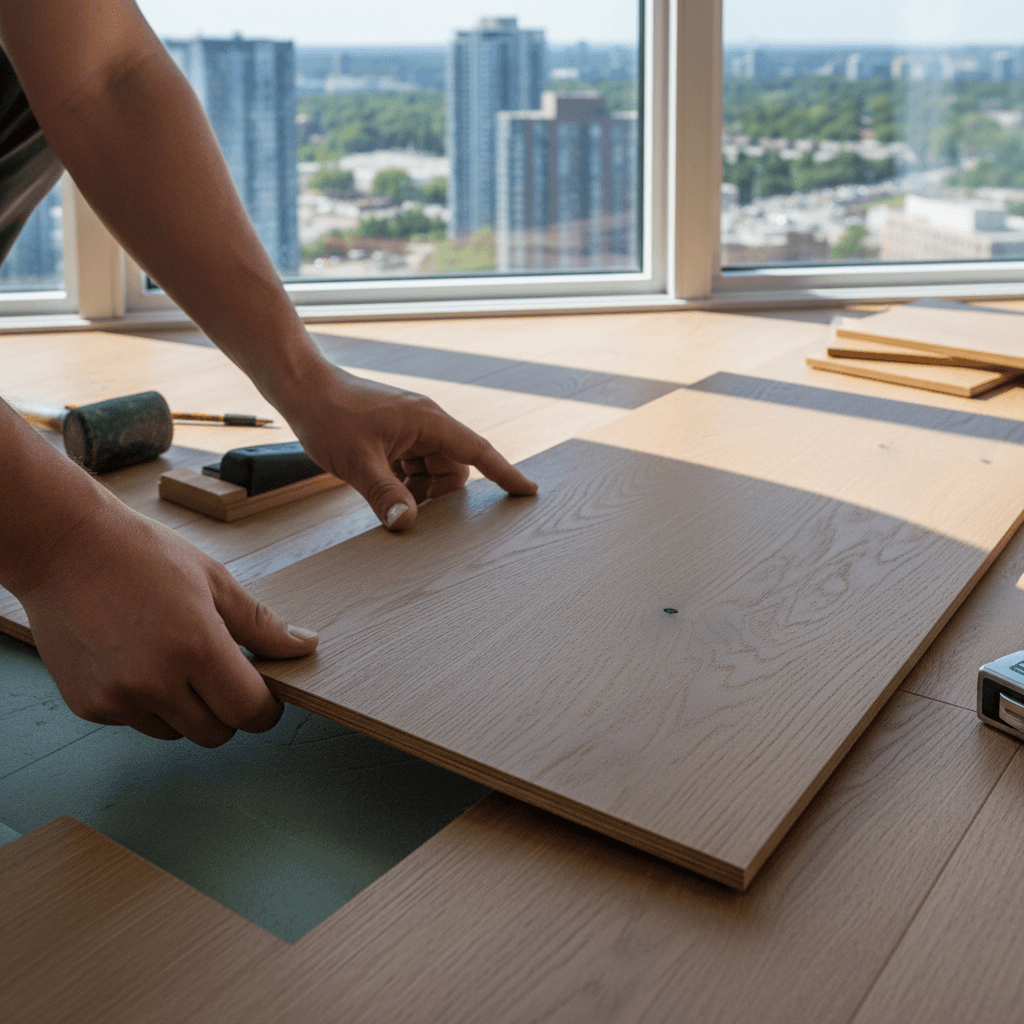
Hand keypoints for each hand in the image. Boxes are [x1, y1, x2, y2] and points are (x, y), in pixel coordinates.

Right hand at [20, 499, 318, 746]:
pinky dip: (146, 703)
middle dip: (229, 710)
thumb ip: (261, 623)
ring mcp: (116, 698)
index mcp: (195, 648)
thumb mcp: (214, 580)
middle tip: (222, 673)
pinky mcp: (88, 705)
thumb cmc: (141, 554)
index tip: (267, 696)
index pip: (249, 711)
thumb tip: (304, 646)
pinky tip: (136, 659)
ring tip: (172, 658)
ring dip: (186, 709)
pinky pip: (136, 721)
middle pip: (216, 732)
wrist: (64, 547)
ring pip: (176, 732)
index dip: (266, 709)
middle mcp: (154, 682)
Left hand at [282, 360, 538, 530]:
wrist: (302, 388)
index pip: (479, 451)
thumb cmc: (329, 417)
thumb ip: (385, 495)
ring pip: (434, 468)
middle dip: (437, 492)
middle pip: (454, 468)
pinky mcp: (397, 432)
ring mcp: (411, 427)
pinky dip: (404, 479)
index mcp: (429, 422)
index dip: (506, 473)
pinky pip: (415, 463)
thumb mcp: (357, 463)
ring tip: (384, 490)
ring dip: (417, 487)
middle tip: (405, 502)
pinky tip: (380, 483)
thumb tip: (407, 525)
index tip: (529, 491)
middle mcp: (427, 422)